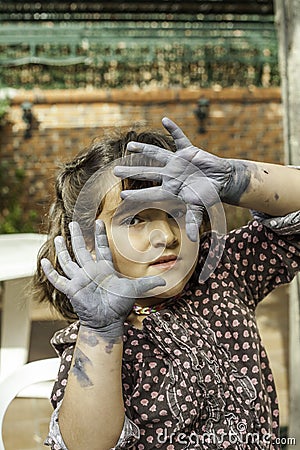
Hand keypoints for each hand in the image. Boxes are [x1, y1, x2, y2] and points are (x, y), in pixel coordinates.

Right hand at [41, 220, 164, 338]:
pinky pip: (58, 279)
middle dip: (78, 236)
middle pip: (81, 250)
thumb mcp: (134, 290)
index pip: (100, 247)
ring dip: (63, 250)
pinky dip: (51, 271)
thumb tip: (165, 280)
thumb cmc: (119, 305)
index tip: (98, 221)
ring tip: (57, 238)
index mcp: (104, 268)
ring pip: (68, 261)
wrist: (107, 321)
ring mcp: (80, 279)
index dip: (99, 235)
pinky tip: (44, 262)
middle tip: (74, 223)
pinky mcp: (71, 289)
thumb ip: (148, 283)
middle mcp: (90, 271)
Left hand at [114, 117, 245, 240]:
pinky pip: (180, 138)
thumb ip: (194, 222)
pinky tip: (164, 120)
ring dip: (144, 150)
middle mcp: (170, 175)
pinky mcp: (188, 151)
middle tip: (114, 172)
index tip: (122, 197)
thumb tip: (192, 240)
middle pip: (147, 173)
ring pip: (158, 155)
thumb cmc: (208, 196)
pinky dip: (174, 129)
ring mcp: (178, 163)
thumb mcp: (200, 208)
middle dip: (131, 172)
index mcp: (171, 189)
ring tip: (130, 146)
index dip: (137, 195)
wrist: (221, 181)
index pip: (151, 193)